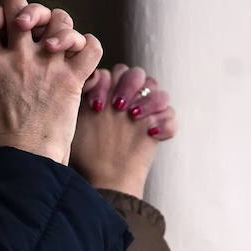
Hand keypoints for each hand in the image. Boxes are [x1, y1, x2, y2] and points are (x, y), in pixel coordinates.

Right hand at [0, 0, 88, 88]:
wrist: (22, 160)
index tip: (2, 31)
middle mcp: (17, 55)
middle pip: (23, 7)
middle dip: (28, 12)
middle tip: (30, 27)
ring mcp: (46, 64)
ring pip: (60, 20)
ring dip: (61, 26)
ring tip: (57, 40)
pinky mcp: (71, 78)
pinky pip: (90, 46)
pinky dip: (89, 44)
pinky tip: (80, 52)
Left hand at [71, 65, 175, 197]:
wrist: (104, 177)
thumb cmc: (86, 149)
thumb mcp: (78, 121)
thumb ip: (83, 95)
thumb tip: (88, 75)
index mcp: (109, 92)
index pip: (115, 72)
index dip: (107, 82)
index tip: (97, 104)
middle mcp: (130, 98)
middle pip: (138, 75)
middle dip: (129, 85)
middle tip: (118, 105)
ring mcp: (147, 112)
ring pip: (160, 92)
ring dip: (150, 101)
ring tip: (134, 116)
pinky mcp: (160, 128)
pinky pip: (171, 116)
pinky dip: (165, 123)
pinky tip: (151, 133)